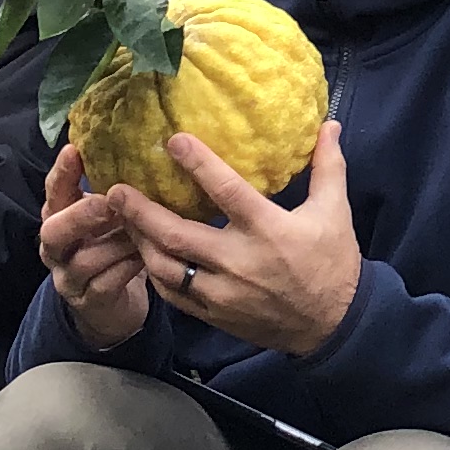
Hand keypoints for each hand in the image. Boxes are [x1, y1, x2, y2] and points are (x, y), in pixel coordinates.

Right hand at [38, 143, 151, 350]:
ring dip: (115, 242)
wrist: (111, 305)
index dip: (61, 173)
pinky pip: (106, 283)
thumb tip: (143, 154)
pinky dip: (127, 268)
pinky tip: (146, 256)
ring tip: (140, 228)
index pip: (52, 193)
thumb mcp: (108, 220)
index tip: (74, 150)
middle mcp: (55, 249)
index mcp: (57, 220)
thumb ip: (113, 196)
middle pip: (53, 231)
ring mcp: (68, 278)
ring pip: (85, 259)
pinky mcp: (89, 302)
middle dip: (80, 215)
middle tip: (107, 201)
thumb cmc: (112, 249)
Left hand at [110, 120, 362, 356]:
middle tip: (115, 190)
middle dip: (141, 212)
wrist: (333, 325)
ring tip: (121, 220)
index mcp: (269, 230)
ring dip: (140, 242)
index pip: (227, 191)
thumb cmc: (332, 263)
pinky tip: (145, 253)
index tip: (172, 140)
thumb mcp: (335, 212)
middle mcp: (240, 262)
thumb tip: (329, 124)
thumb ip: (328, 166)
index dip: (198, 164)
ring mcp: (223, 292)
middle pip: (178, 235)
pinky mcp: (215, 314)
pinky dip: (154, 273)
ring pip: (167, 268)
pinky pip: (174, 293)